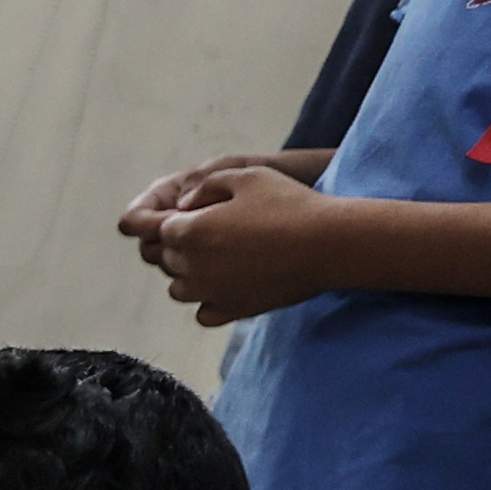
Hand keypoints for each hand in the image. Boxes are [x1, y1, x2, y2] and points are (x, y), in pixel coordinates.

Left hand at [118, 159, 335, 325]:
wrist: (328, 244)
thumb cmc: (288, 204)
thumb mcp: (245, 176)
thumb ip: (204, 186)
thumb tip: (182, 205)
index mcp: (189, 232)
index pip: (162, 229)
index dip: (183, 219)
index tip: (211, 214)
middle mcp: (192, 267)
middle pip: (169, 259)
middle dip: (186, 245)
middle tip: (224, 233)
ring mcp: (211, 293)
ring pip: (179, 289)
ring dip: (192, 275)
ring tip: (223, 260)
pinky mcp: (233, 311)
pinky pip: (203, 313)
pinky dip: (210, 301)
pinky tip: (230, 285)